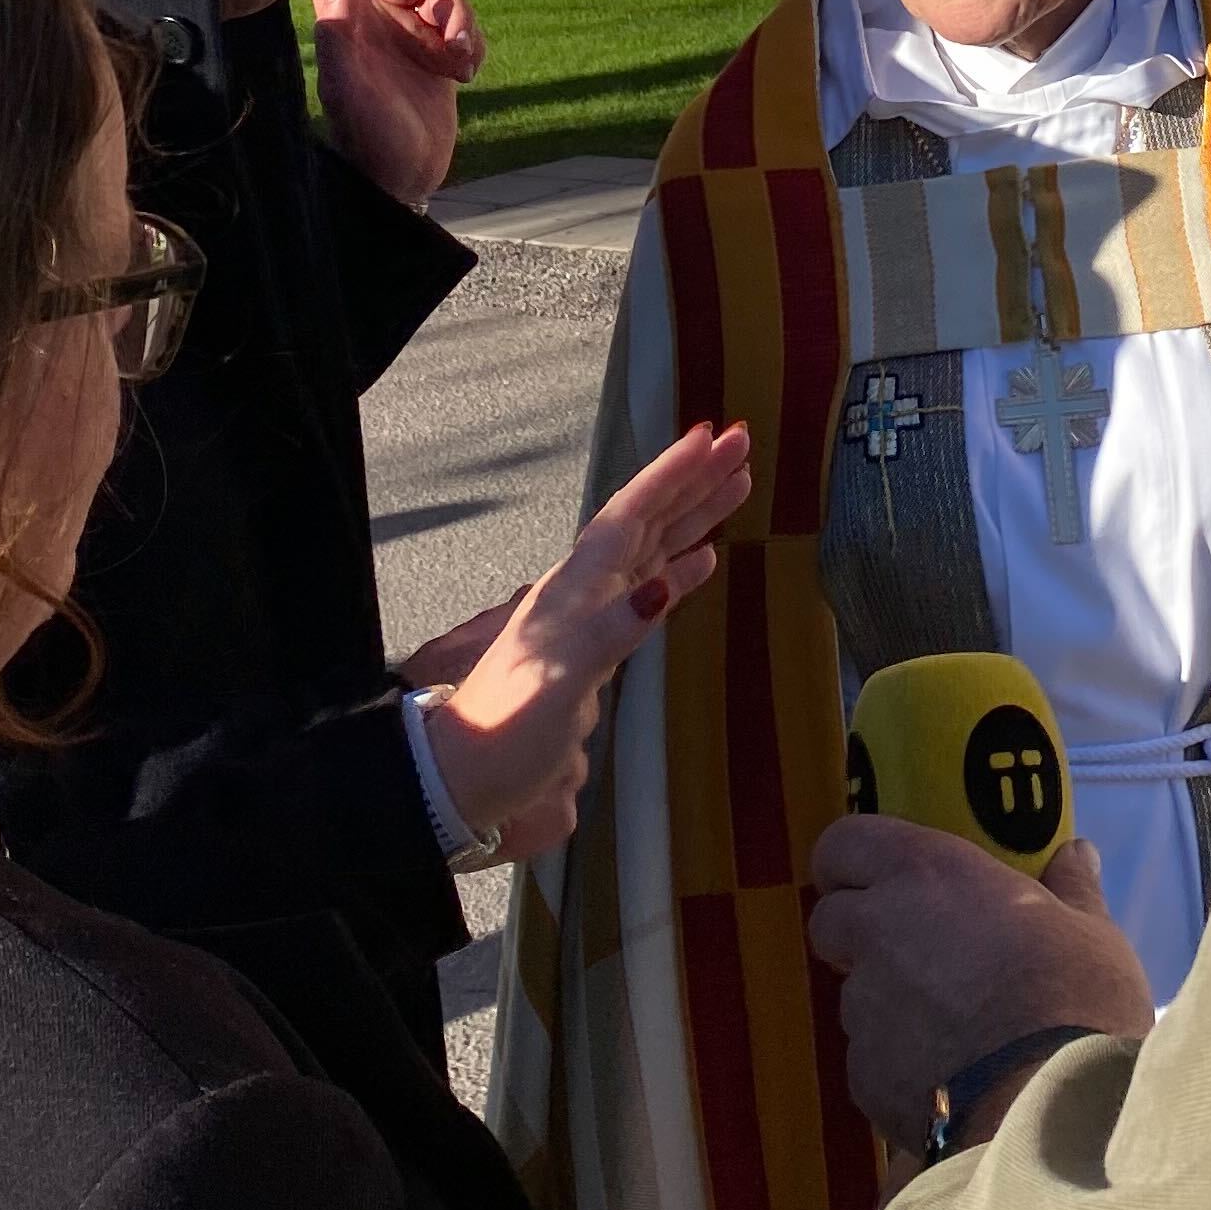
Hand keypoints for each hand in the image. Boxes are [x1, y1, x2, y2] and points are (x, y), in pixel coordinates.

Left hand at [304, 0, 483, 206]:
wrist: (406, 179)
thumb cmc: (368, 138)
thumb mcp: (348, 92)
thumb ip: (339, 39)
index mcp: (349, 24)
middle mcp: (380, 23)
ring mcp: (413, 40)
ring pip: (447, 0)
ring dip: (463, 21)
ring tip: (461, 58)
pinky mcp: (440, 59)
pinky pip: (467, 31)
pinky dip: (475, 45)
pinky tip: (467, 75)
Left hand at [407, 424, 752, 862]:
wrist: (468, 774)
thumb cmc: (508, 724)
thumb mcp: (560, 677)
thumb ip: (612, 630)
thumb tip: (664, 586)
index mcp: (576, 584)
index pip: (631, 513)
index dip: (671, 474)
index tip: (713, 435)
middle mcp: (586, 588)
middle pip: (648, 519)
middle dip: (695, 480)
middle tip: (742, 443)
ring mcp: (594, 615)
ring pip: (654, 547)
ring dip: (694, 514)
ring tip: (737, 485)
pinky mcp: (601, 647)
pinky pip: (652, 588)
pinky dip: (683, 568)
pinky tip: (707, 559)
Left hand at [806, 819, 1153, 1145]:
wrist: (1051, 1112)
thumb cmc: (1077, 998)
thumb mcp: (1092, 935)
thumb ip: (1070, 890)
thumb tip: (1076, 854)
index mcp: (926, 875)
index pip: (843, 845)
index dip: (850, 862)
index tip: (875, 878)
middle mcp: (878, 932)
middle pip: (831, 921)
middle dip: (859, 933)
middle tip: (914, 950)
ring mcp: (863, 1011)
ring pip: (856, 996)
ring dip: (888, 1003)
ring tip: (951, 1030)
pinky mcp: (864, 1080)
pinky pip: (872, 1060)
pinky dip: (900, 1065)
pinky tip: (952, 1081)